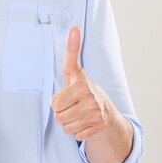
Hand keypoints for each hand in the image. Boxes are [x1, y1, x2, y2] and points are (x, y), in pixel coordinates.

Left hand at [51, 26, 113, 140]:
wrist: (106, 111)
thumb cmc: (84, 89)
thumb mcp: (75, 71)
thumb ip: (72, 51)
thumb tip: (74, 27)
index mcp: (82, 86)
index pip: (55, 103)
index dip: (57, 102)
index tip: (69, 97)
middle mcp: (91, 101)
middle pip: (59, 117)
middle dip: (62, 114)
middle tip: (72, 106)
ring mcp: (97, 115)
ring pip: (66, 127)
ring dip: (69, 123)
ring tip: (78, 114)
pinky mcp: (99, 128)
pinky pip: (76, 135)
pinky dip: (77, 131)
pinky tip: (84, 122)